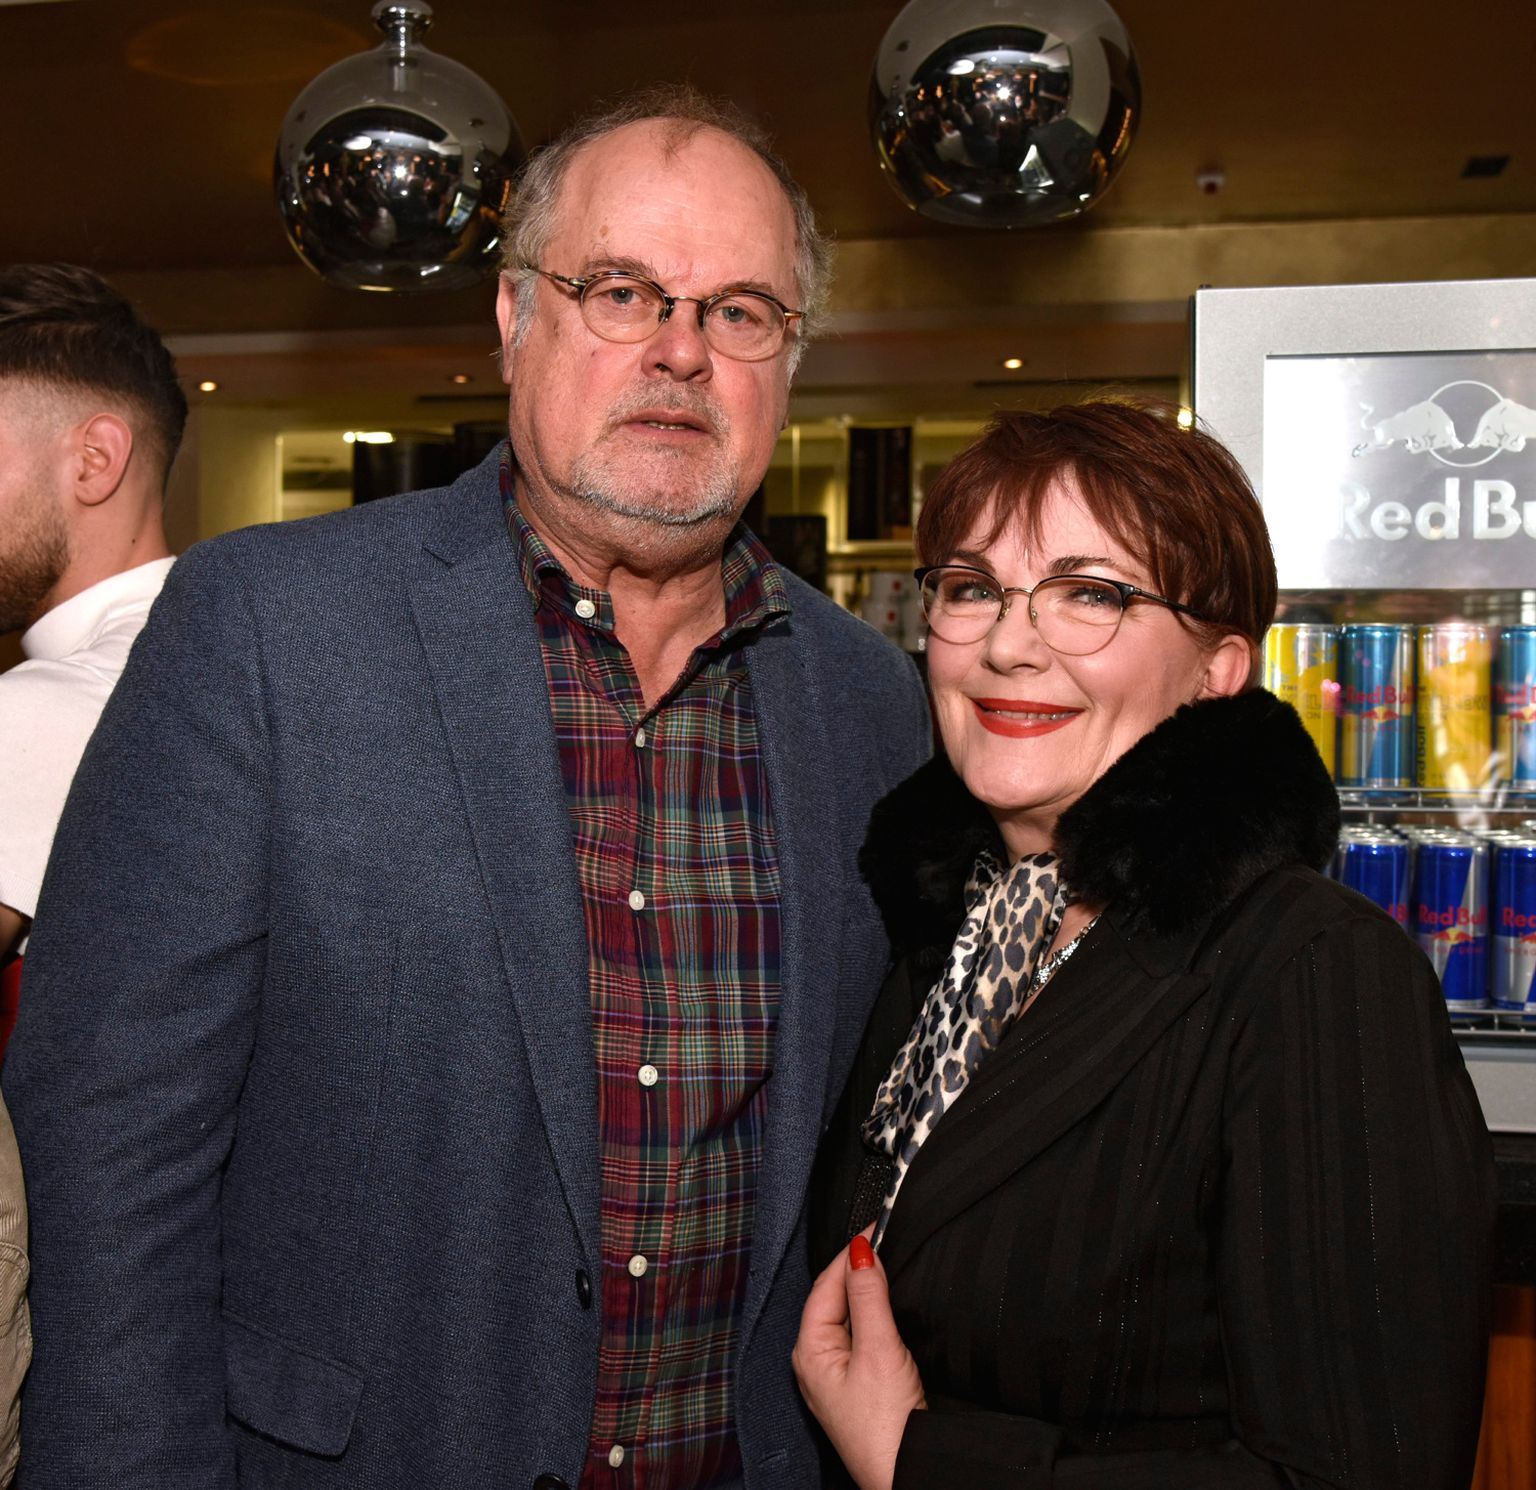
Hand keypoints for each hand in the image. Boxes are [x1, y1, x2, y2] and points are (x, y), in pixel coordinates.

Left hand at [793, 1229, 925, 1489]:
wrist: (910, 1476)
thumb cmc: (887, 1428)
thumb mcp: (880, 1351)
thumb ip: (869, 1297)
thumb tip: (861, 1251)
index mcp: (809, 1350)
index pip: (827, 1283)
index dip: (852, 1252)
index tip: (877, 1224)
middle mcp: (816, 1361)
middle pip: (835, 1297)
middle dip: (859, 1268)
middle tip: (887, 1237)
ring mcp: (837, 1375)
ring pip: (850, 1315)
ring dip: (868, 1291)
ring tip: (890, 1263)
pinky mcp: (859, 1386)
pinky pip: (862, 1335)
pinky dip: (876, 1315)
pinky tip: (891, 1308)